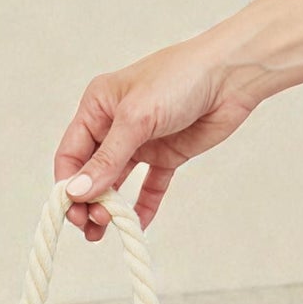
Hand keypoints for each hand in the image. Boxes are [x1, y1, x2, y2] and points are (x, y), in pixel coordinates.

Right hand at [53, 38, 259, 239]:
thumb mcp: (135, 119)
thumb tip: (76, 192)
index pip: (71, 154)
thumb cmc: (182, 78)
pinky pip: (149, 186)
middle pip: (90, 173)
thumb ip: (106, 160)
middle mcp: (114, 125)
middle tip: (93, 225)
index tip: (73, 212)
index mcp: (98, 107)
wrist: (234, 73)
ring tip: (107, 230)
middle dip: (88, 201)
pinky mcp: (166, 155)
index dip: (68, 184)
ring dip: (110, 208)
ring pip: (116, 183)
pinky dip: (143, 207)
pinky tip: (137, 226)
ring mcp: (140, 141)